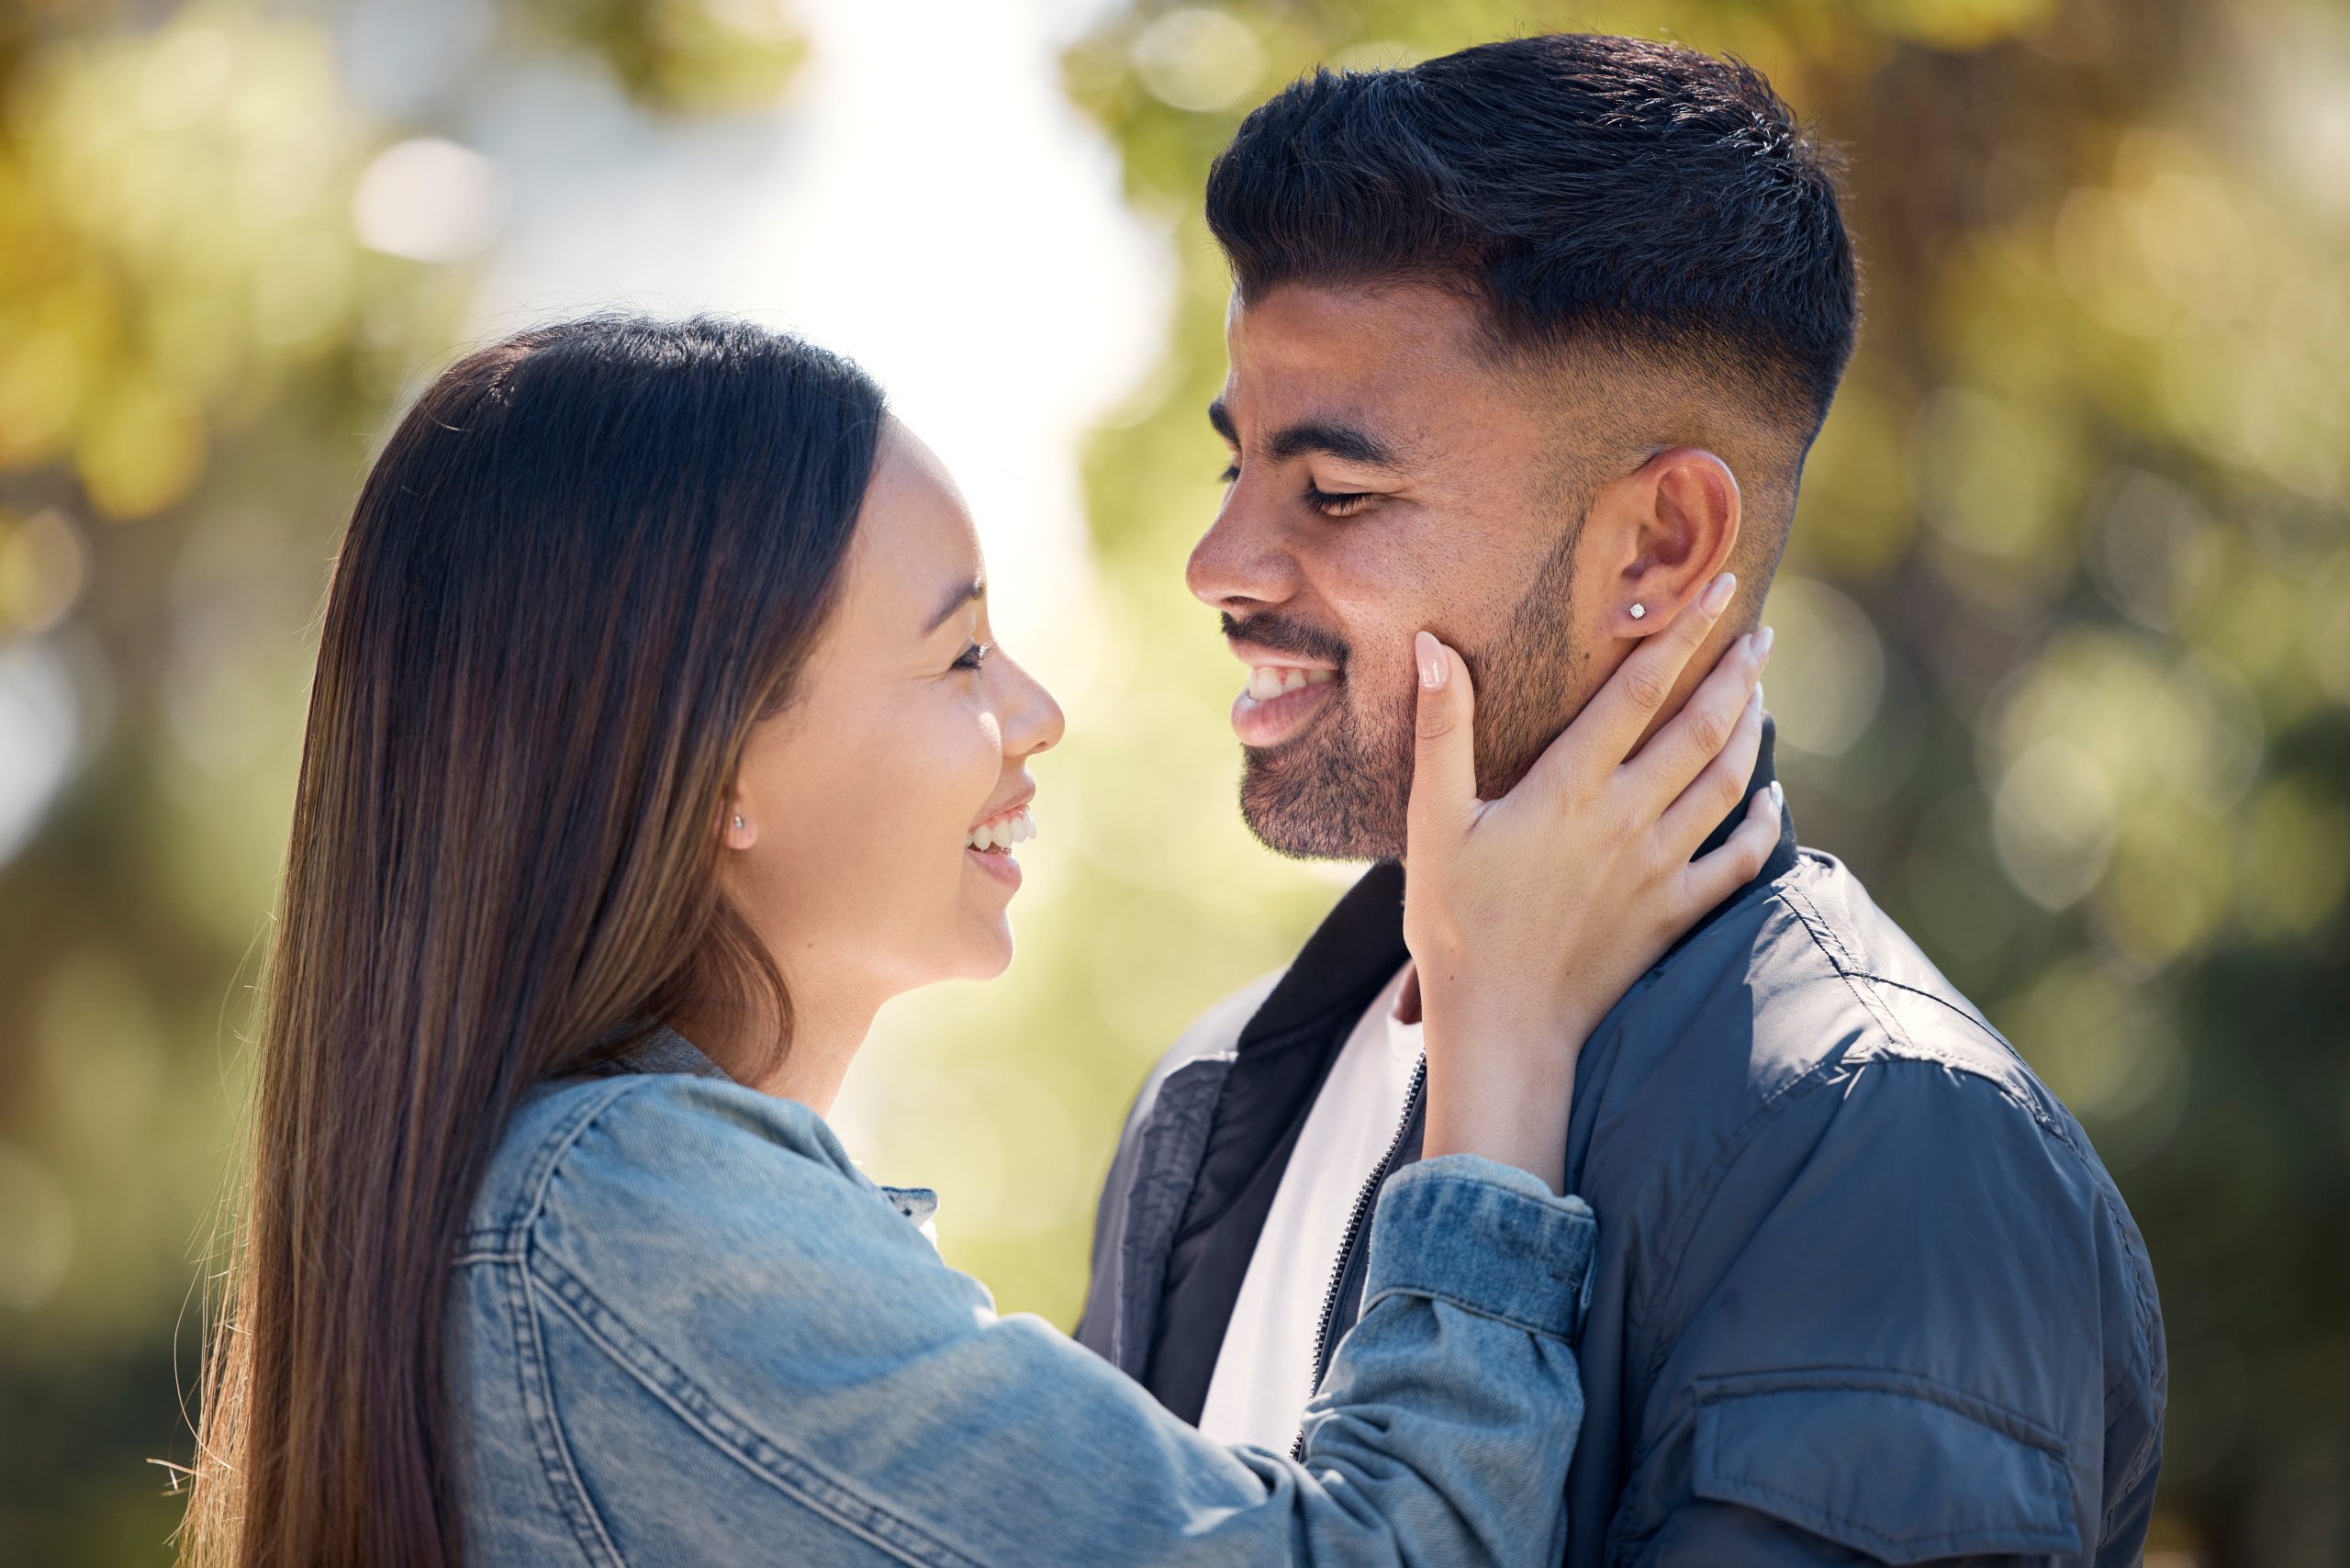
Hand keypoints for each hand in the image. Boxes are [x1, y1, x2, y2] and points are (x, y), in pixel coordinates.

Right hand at [1405, 571, 1778, 1190]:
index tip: (1719, 588)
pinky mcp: (1674, 914)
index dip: (1683, 633)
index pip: (1640, 691)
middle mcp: (1627, 819)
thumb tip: (1431, 646)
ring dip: (1751, 732)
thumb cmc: (1456, 926)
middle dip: (1736, 672)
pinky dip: (1763, 823)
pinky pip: (1740, 861)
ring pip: (1726, 783)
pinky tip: (1772, 796)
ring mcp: (1659, 869)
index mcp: (1569, 788)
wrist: (1503, 1029)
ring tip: (1761, 693)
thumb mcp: (1432, 824)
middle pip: (1700, 728)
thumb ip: (1441, 731)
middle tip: (1758, 630)